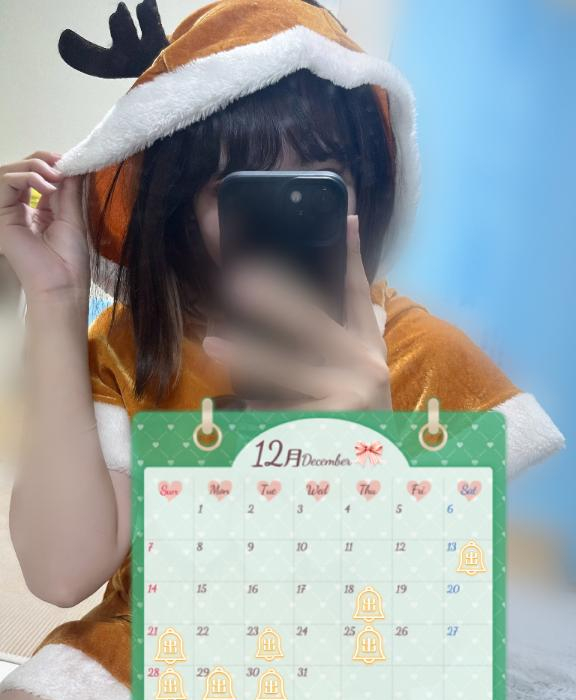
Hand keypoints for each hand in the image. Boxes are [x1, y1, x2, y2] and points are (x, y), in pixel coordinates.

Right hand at [0, 151, 89, 306]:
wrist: (61, 284)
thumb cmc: (69, 259)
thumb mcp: (72, 216)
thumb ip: (70, 190)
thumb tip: (74, 165)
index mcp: (38, 211)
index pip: (36, 177)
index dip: (50, 164)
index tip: (69, 162)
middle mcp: (20, 210)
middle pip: (20, 171)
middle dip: (42, 161)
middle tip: (62, 165)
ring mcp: (8, 212)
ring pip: (9, 173)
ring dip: (34, 167)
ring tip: (55, 177)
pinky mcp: (1, 216)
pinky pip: (5, 182)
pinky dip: (26, 177)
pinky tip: (46, 187)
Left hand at [202, 216, 391, 410]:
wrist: (382, 467)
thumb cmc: (363, 410)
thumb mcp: (366, 370)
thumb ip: (353, 332)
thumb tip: (338, 291)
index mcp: (371, 348)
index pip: (360, 295)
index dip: (352, 256)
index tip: (344, 217)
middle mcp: (364, 368)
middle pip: (314, 325)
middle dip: (275, 301)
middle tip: (239, 283)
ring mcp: (347, 398)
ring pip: (287, 372)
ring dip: (246, 356)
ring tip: (212, 344)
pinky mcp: (328, 429)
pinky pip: (279, 413)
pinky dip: (255, 410)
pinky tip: (236, 408)